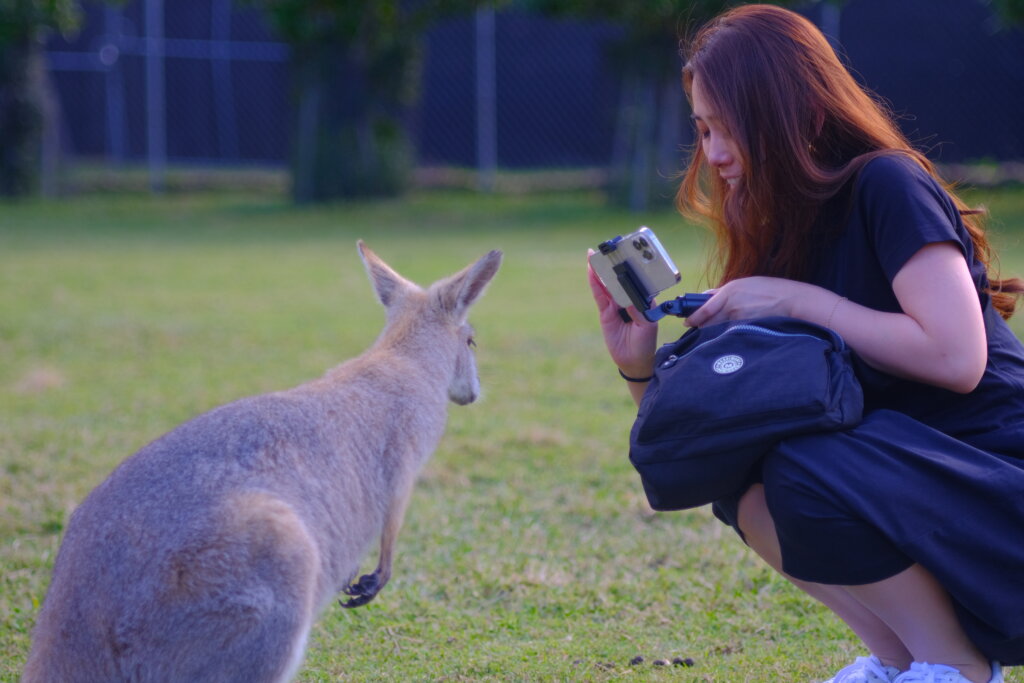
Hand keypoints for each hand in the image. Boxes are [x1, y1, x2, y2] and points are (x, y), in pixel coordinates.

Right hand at [586, 250, 657, 377]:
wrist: (634, 362)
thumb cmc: (645, 344)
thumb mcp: (647, 327)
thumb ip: (639, 312)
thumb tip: (628, 298)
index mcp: (643, 301)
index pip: (636, 281)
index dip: (630, 268)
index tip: (626, 255)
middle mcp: (629, 300)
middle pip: (619, 280)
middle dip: (613, 265)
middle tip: (607, 249)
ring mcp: (616, 306)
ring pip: (607, 285)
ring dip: (600, 271)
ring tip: (593, 255)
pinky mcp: (605, 313)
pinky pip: (599, 296)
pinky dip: (595, 284)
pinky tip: (591, 273)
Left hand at [684, 276, 816, 326]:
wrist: (792, 300)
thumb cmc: (770, 290)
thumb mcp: (745, 284)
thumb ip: (726, 292)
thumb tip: (709, 296)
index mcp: (729, 290)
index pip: (703, 307)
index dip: (693, 317)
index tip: (687, 322)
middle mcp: (730, 305)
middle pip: (708, 321)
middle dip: (701, 326)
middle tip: (697, 329)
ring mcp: (738, 318)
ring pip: (719, 329)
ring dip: (714, 332)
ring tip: (712, 335)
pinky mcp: (747, 328)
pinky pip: (731, 334)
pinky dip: (727, 336)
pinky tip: (730, 337)